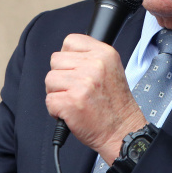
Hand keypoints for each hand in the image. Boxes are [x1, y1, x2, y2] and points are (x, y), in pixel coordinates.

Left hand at [45, 34, 147, 163]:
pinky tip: (72, 113)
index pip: (70, 41)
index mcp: (104, 54)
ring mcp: (82, 83)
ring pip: (50, 79)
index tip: (76, 70)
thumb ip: (90, 57)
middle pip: (56, 60)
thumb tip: (65, 53)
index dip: (68, 57)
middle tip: (77, 90)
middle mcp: (94, 65)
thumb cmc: (114, 104)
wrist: (122, 131)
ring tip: (75, 101)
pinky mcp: (71, 102)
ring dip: (57, 93)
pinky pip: (49, 99)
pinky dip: (56, 110)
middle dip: (61, 76)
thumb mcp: (111, 69)